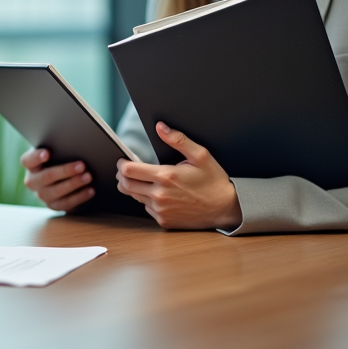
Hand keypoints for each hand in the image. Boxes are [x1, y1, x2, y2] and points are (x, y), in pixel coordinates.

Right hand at [21, 148, 94, 211]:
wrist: (58, 177)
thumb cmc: (57, 158)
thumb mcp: (53, 151)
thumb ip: (57, 149)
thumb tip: (72, 146)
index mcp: (30, 165)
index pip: (28, 160)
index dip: (37, 157)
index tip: (47, 153)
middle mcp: (32, 181)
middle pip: (46, 176)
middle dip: (65, 171)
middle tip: (81, 165)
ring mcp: (41, 195)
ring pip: (56, 191)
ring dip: (74, 184)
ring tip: (88, 177)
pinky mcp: (53, 205)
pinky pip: (65, 203)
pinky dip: (79, 197)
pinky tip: (90, 190)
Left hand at [115, 122, 241, 229]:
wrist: (225, 208)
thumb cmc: (213, 180)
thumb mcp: (200, 155)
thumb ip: (178, 139)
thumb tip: (160, 127)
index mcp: (166, 177)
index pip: (129, 171)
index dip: (122, 164)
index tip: (123, 161)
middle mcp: (160, 195)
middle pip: (125, 185)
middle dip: (122, 176)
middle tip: (126, 170)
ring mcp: (161, 210)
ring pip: (134, 197)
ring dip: (133, 187)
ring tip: (142, 180)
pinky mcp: (164, 221)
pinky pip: (146, 208)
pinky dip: (147, 200)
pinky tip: (157, 194)